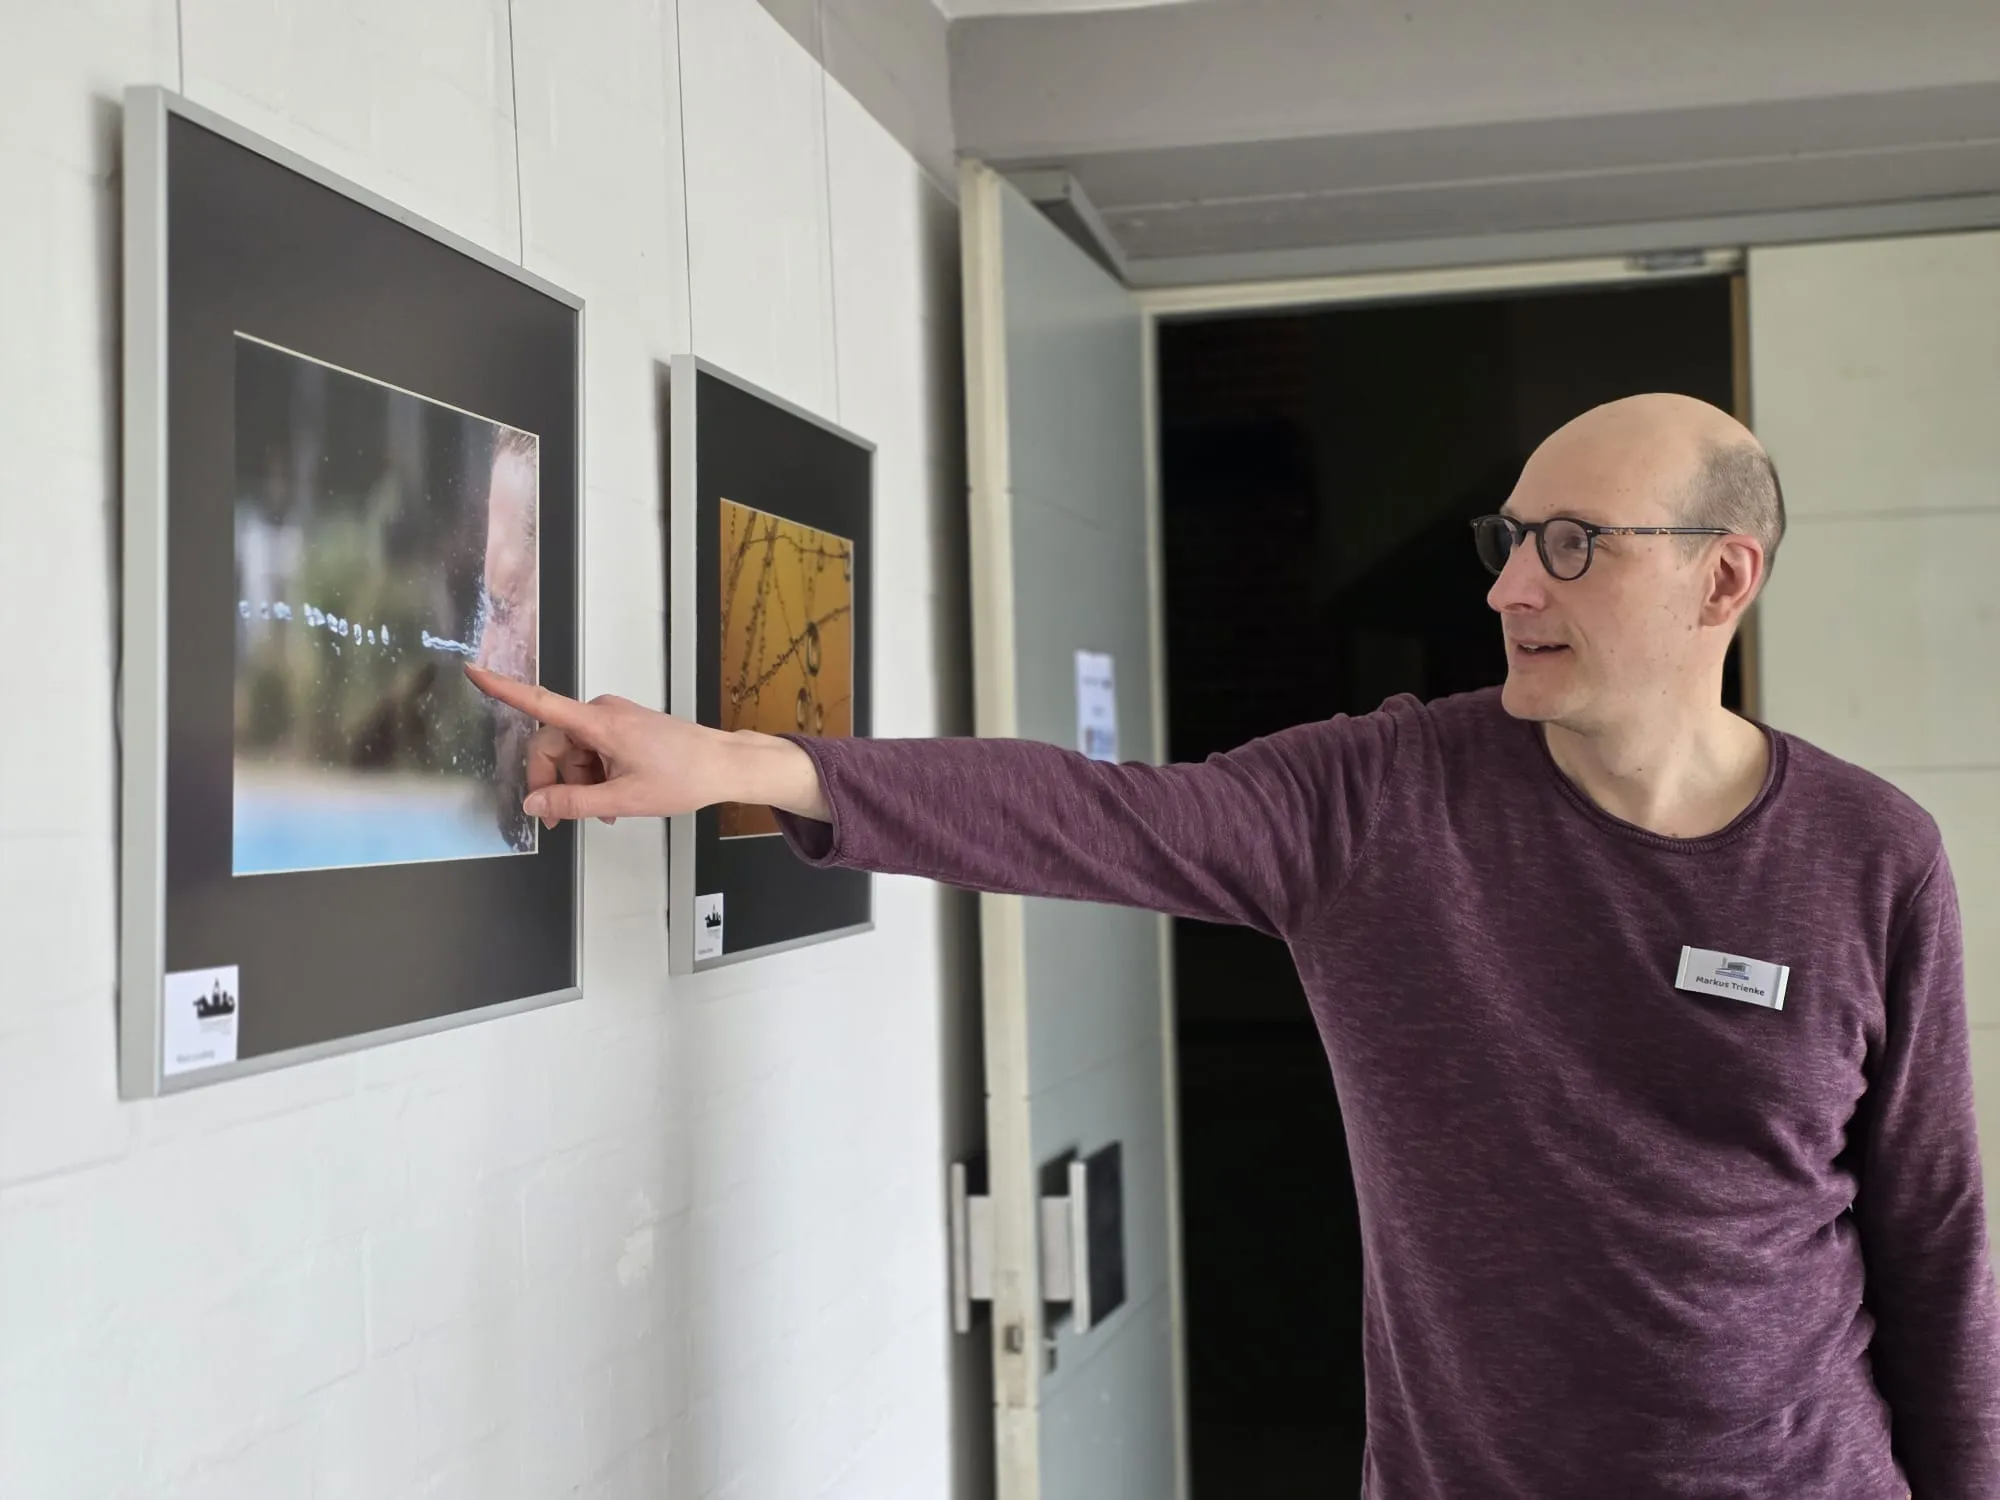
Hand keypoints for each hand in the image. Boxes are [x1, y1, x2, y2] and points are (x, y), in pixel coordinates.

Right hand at [463, 665, 827, 825]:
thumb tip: (534, 805)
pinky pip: (592, 750)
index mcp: (599, 722)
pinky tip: (610, 801)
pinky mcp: (623, 727)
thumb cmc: (684, 776)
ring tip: (602, 813)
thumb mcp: (623, 800)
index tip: (474, 671)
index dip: (503, 688)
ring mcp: (613, 718)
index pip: (540, 701)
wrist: (724, 765)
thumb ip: (573, 802)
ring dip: (577, 782)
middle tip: (560, 819)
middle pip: (553, 743)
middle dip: (551, 781)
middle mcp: (602, 712)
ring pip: (573, 752)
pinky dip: (593, 775)